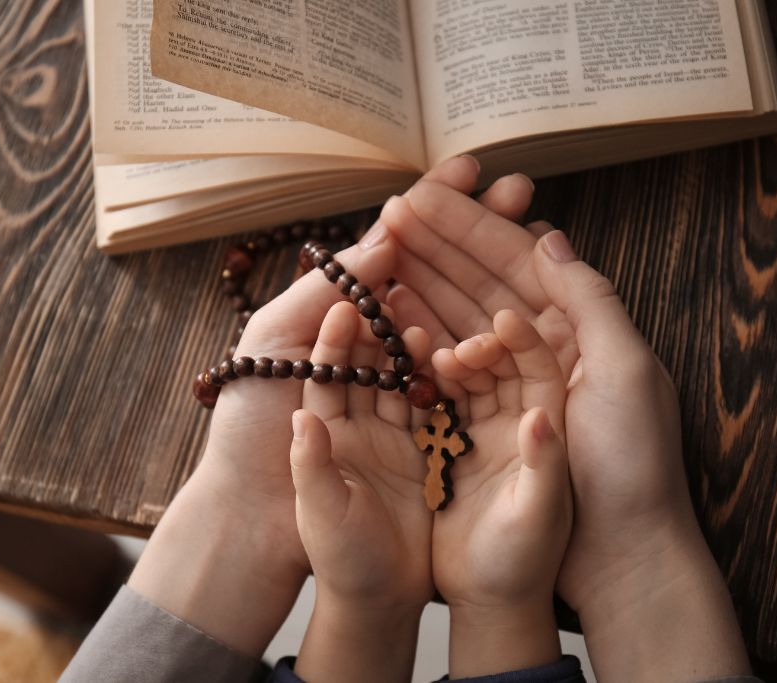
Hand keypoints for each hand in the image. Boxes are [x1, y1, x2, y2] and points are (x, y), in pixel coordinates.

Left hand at [123, 156, 533, 657]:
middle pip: (434, 279)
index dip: (432, 211)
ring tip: (529, 236)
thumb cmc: (247, 432)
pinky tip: (516, 315)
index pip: (391, 252)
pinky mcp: (422, 437)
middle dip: (474, 232)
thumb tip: (379, 247)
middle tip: (518, 189)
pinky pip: (455, 386)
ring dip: (490, 277)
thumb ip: (322, 297)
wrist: (255, 528)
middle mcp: (373, 348)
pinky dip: (484, 347)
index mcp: (333, 319)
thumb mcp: (273, 348)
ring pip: (453, 323)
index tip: (471, 172)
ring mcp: (401, 391)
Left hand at [288, 302, 433, 681]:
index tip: (349, 301)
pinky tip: (451, 361)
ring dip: (408, 353)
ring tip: (423, 324)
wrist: (375, 603)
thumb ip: (311, 462)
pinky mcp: (422, 458)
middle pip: (364, 368)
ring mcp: (389, 442)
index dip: (335, 337)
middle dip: (377, 331)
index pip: (324, 371)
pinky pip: (429, 412)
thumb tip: (304, 418)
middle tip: (395, 294)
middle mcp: (353, 431)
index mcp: (320, 433)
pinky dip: (436, 387)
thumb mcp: (316, 507)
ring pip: (398, 384)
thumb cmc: (335, 556)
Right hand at [383, 173, 750, 680]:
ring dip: (422, 287)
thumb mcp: (627, 373)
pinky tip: (390, 321)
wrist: (619, 560)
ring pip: (459, 325)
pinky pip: (447, 378)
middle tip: (389, 213)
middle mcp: (544, 353)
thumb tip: (547, 236)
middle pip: (481, 286)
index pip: (516, 265)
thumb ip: (590, 301)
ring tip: (380, 255)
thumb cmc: (635, 466)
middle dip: (437, 247)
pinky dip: (419, 346)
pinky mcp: (484, 429)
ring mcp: (510, 391)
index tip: (424, 199)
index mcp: (579, 331)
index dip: (470, 229)